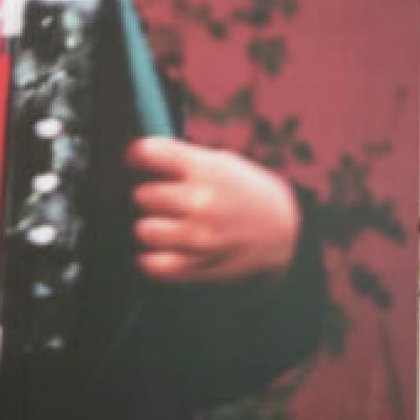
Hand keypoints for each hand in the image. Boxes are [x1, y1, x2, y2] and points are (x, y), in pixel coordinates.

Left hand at [126, 136, 299, 283]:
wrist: (285, 231)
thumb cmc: (245, 192)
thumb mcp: (221, 162)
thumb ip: (180, 158)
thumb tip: (133, 155)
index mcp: (206, 168)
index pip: (147, 153)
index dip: (136, 155)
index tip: (139, 159)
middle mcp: (202, 202)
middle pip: (141, 195)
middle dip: (147, 195)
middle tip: (161, 198)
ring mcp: (199, 237)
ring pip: (143, 230)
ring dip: (150, 227)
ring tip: (164, 224)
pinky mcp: (197, 267)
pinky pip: (152, 265)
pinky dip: (151, 258)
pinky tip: (163, 248)